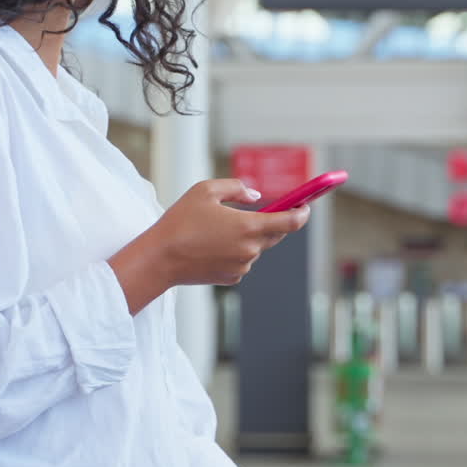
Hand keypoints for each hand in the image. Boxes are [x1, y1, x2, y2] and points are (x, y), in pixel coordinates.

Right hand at [108, 180, 309, 313]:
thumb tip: (257, 196)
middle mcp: (251, 249)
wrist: (160, 259)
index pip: (291, 222)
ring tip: (220, 228)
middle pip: (276, 234)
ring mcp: (242, 266)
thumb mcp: (206, 190)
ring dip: (249, 236)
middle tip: (266, 210)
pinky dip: (236, 250)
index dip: (302, 212)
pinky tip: (213, 245)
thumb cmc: (180, 221)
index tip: (306, 205)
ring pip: (256, 247)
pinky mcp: (232, 278)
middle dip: (274, 221)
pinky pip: (242, 260)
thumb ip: (237, 188)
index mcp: (249, 227)